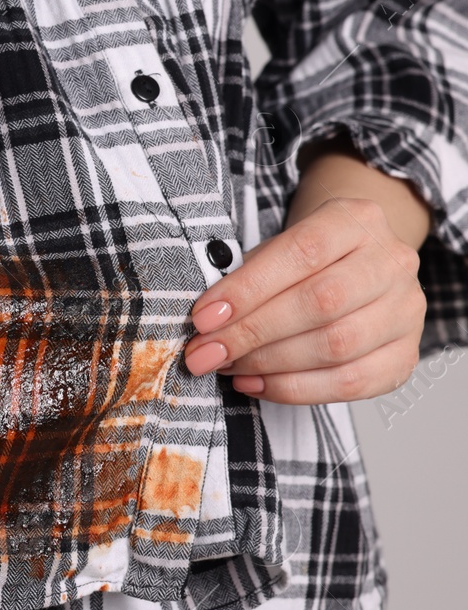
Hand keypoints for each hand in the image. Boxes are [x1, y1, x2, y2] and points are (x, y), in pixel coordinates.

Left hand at [183, 192, 425, 404]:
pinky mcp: (405, 355)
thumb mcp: (275, 249)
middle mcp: (392, 262)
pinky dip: (295, 389)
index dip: (247, 289)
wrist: (355, 266)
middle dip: (252, 333)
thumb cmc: (304, 260)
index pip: (302, 253)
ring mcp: (406, 311)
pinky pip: (350, 382)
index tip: (203, 318)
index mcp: (357, 220)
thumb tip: (208, 323)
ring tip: (228, 366)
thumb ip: (246, 278)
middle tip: (206, 352)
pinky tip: (257, 383)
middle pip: (322, 302)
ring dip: (269, 363)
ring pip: (338, 346)